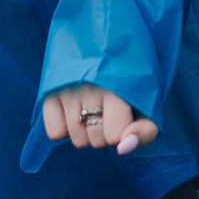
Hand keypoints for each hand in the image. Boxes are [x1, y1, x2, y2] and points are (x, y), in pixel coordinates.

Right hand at [40, 85, 156, 156]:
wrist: (106, 50)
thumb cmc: (128, 86)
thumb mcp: (147, 107)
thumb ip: (144, 131)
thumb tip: (123, 148)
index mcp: (119, 87)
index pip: (114, 135)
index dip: (118, 135)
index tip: (121, 121)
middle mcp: (91, 84)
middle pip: (95, 140)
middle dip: (103, 136)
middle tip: (105, 117)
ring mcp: (69, 87)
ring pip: (76, 138)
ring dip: (85, 135)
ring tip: (89, 115)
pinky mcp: (51, 90)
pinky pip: (55, 132)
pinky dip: (63, 131)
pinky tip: (70, 115)